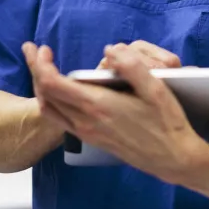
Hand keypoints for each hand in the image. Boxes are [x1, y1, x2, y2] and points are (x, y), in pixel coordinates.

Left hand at [24, 42, 206, 185]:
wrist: (173, 159)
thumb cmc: (167, 123)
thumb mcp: (156, 88)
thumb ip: (131, 65)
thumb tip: (111, 49)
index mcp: (97, 106)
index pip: (52, 84)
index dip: (41, 64)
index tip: (44, 49)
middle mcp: (86, 122)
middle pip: (45, 96)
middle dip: (35, 71)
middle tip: (37, 53)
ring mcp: (87, 133)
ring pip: (50, 110)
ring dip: (42, 88)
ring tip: (45, 69)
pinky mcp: (92, 140)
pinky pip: (61, 120)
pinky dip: (53, 102)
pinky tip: (63, 92)